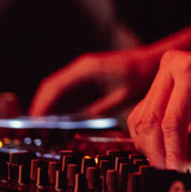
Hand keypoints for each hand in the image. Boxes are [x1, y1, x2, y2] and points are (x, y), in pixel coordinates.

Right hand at [28, 47, 162, 117]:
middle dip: (40, 108)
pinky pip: (67, 89)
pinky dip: (59, 103)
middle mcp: (81, 67)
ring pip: (57, 88)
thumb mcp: (124, 96)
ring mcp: (84, 70)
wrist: (156, 60)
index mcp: (86, 69)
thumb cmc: (144, 74)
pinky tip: (60, 121)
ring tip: (44, 130)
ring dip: (48, 106)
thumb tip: (79, 125)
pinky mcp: (89, 75)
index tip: (33, 124)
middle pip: (51, 88)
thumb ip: (101, 109)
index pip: (53, 87)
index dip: (40, 106)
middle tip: (35, 132)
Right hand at [125, 51, 190, 170]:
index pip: (172, 121)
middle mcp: (172, 66)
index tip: (178, 172)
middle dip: (159, 153)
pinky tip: (169, 148)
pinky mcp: (158, 86)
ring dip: (152, 147)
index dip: (173, 151)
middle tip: (172, 174)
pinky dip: (151, 138)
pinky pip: (144, 116)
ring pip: (142, 121)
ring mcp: (162, 74)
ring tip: (173, 163)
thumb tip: (183, 170)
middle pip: (151, 121)